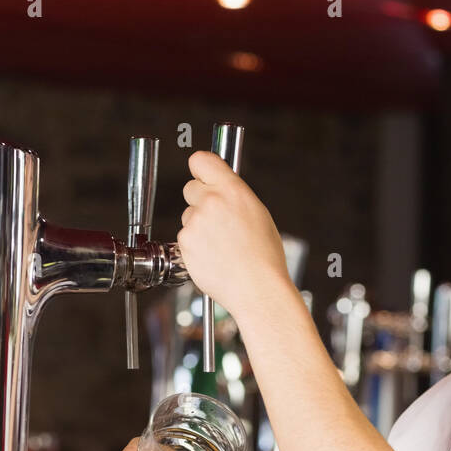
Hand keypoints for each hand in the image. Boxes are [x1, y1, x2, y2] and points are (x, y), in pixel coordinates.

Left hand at [177, 151, 290, 323]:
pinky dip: (195, 247)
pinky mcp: (185, 243)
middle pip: (190, 188)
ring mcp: (195, 222)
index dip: (201, 169)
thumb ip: (235, 196)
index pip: (201, 161)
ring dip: (199, 228)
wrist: (258, 289)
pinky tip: (214, 257)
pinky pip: (185, 238)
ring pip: (188, 216)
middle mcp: (211, 202)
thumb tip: (221, 189)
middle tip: (216, 221)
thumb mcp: (258, 214)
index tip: (202, 176)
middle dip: (199, 201)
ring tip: (221, 246)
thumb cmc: (264, 258)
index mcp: (233, 190)